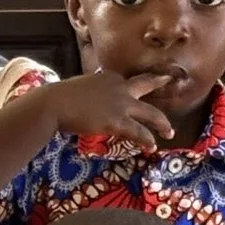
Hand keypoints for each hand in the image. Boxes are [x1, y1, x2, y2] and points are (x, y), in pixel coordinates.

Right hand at [40, 70, 176, 149]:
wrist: (54, 104)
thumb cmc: (58, 98)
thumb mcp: (77, 89)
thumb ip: (88, 93)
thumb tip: (83, 102)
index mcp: (108, 77)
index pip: (125, 81)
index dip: (129, 89)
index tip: (134, 92)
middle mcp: (119, 86)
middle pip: (145, 84)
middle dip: (159, 82)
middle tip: (168, 80)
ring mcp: (121, 104)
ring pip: (151, 113)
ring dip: (162, 123)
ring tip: (170, 132)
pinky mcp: (117, 121)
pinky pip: (138, 132)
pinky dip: (147, 140)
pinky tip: (152, 147)